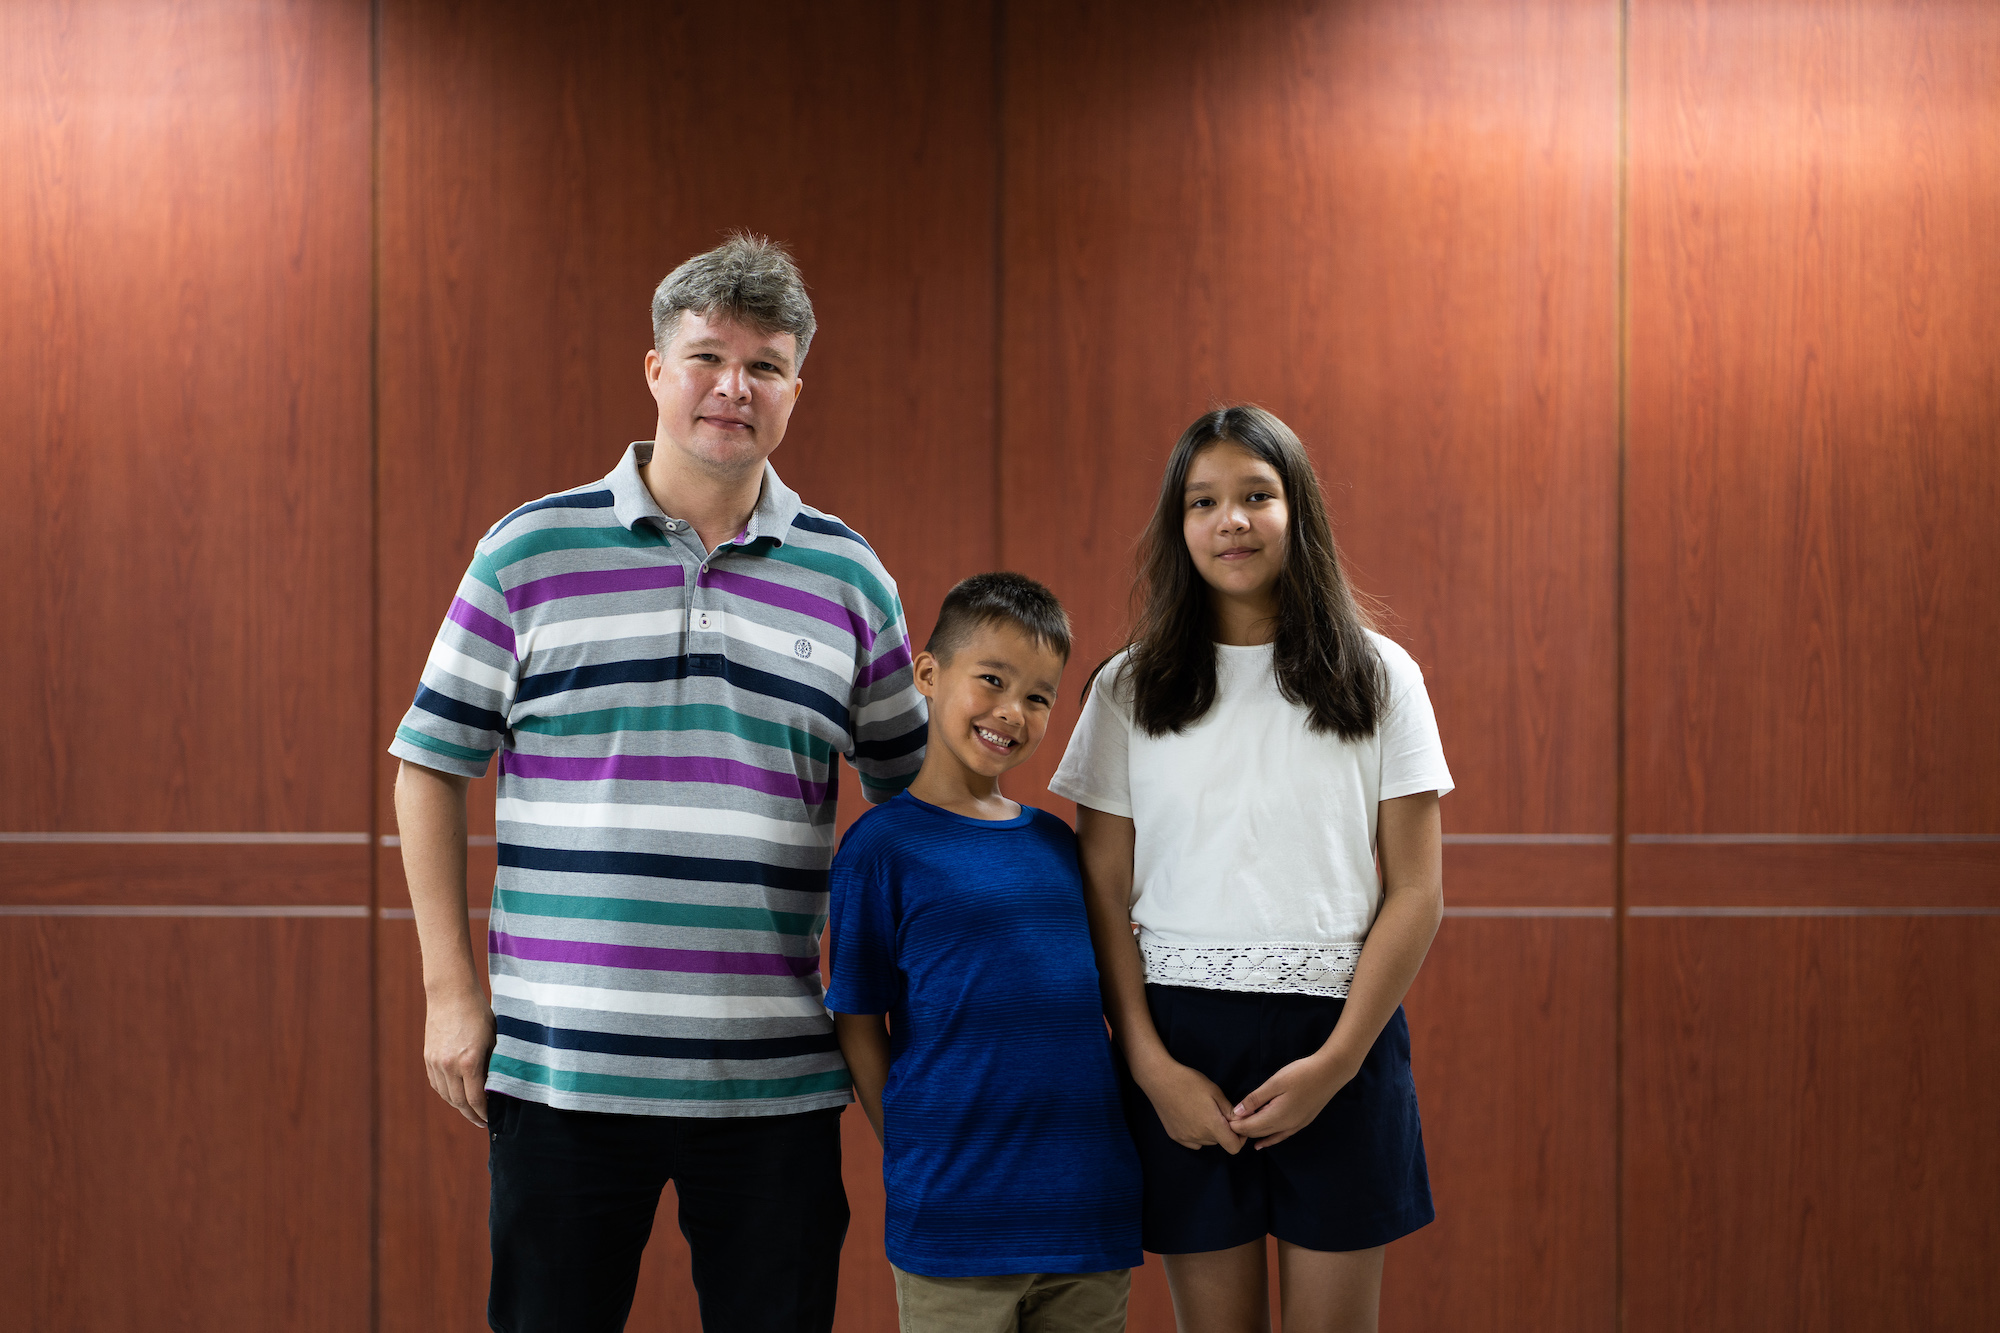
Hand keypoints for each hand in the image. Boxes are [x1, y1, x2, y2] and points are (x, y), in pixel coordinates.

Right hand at [424, 988, 496, 1127]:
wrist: (451, 993)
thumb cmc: (479, 1013)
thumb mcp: (494, 1038)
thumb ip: (493, 1064)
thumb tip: (497, 1087)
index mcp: (469, 1061)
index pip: (475, 1100)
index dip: (484, 1113)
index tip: (492, 1119)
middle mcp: (449, 1065)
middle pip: (459, 1102)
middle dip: (472, 1115)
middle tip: (483, 1121)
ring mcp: (436, 1062)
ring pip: (446, 1095)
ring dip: (459, 1106)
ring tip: (471, 1110)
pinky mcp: (428, 1057)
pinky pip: (437, 1084)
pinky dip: (447, 1093)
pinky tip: (457, 1095)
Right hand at [1136, 1056, 1245, 1154]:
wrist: (1160, 1080)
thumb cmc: (1190, 1082)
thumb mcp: (1215, 1092)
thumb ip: (1230, 1111)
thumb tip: (1239, 1122)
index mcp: (1212, 1126)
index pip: (1234, 1147)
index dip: (1240, 1139)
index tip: (1237, 1125)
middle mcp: (1199, 1137)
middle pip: (1220, 1142)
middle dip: (1223, 1130)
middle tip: (1217, 1112)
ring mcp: (1186, 1138)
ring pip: (1206, 1142)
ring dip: (1210, 1132)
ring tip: (1202, 1112)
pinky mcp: (1175, 1136)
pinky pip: (1193, 1142)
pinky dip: (1196, 1134)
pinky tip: (1190, 1118)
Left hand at [1227, 1052, 1355, 1148]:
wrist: (1330, 1073)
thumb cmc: (1301, 1074)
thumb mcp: (1274, 1083)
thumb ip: (1255, 1099)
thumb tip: (1238, 1113)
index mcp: (1277, 1116)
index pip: (1249, 1127)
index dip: (1234, 1125)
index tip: (1222, 1119)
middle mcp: (1286, 1126)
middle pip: (1257, 1133)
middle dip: (1241, 1130)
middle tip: (1226, 1123)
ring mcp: (1295, 1126)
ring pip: (1268, 1135)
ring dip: (1253, 1133)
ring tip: (1239, 1131)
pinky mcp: (1302, 1122)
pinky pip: (1281, 1136)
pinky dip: (1268, 1139)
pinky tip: (1261, 1143)